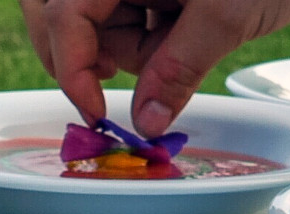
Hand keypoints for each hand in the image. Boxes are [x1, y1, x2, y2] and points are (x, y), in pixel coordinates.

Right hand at [20, 0, 289, 136]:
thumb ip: (178, 69)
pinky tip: (188, 32)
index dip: (70, 68)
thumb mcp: (227, 15)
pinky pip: (130, 19)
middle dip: (82, 59)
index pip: (63, 13)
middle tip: (107, 95)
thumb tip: (146, 122)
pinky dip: (150, 40)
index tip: (96, 112)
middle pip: (62, 17)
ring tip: (188, 40)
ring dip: (134, 50)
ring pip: (101, 26)